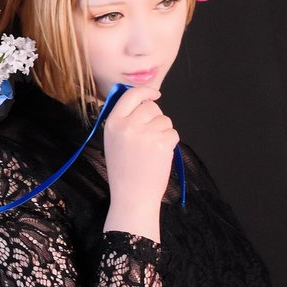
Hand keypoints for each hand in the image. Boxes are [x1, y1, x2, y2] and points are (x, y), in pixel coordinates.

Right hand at [101, 87, 178, 241]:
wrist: (132, 195)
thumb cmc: (124, 170)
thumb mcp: (114, 141)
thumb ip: (125, 119)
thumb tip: (146, 101)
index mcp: (112, 123)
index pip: (130, 95)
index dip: (145, 91)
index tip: (155, 94)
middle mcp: (127, 125)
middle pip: (151, 107)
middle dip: (155, 117)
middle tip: (150, 136)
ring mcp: (145, 134)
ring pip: (164, 120)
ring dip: (163, 132)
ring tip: (152, 150)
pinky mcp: (161, 143)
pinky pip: (173, 133)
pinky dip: (170, 143)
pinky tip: (159, 156)